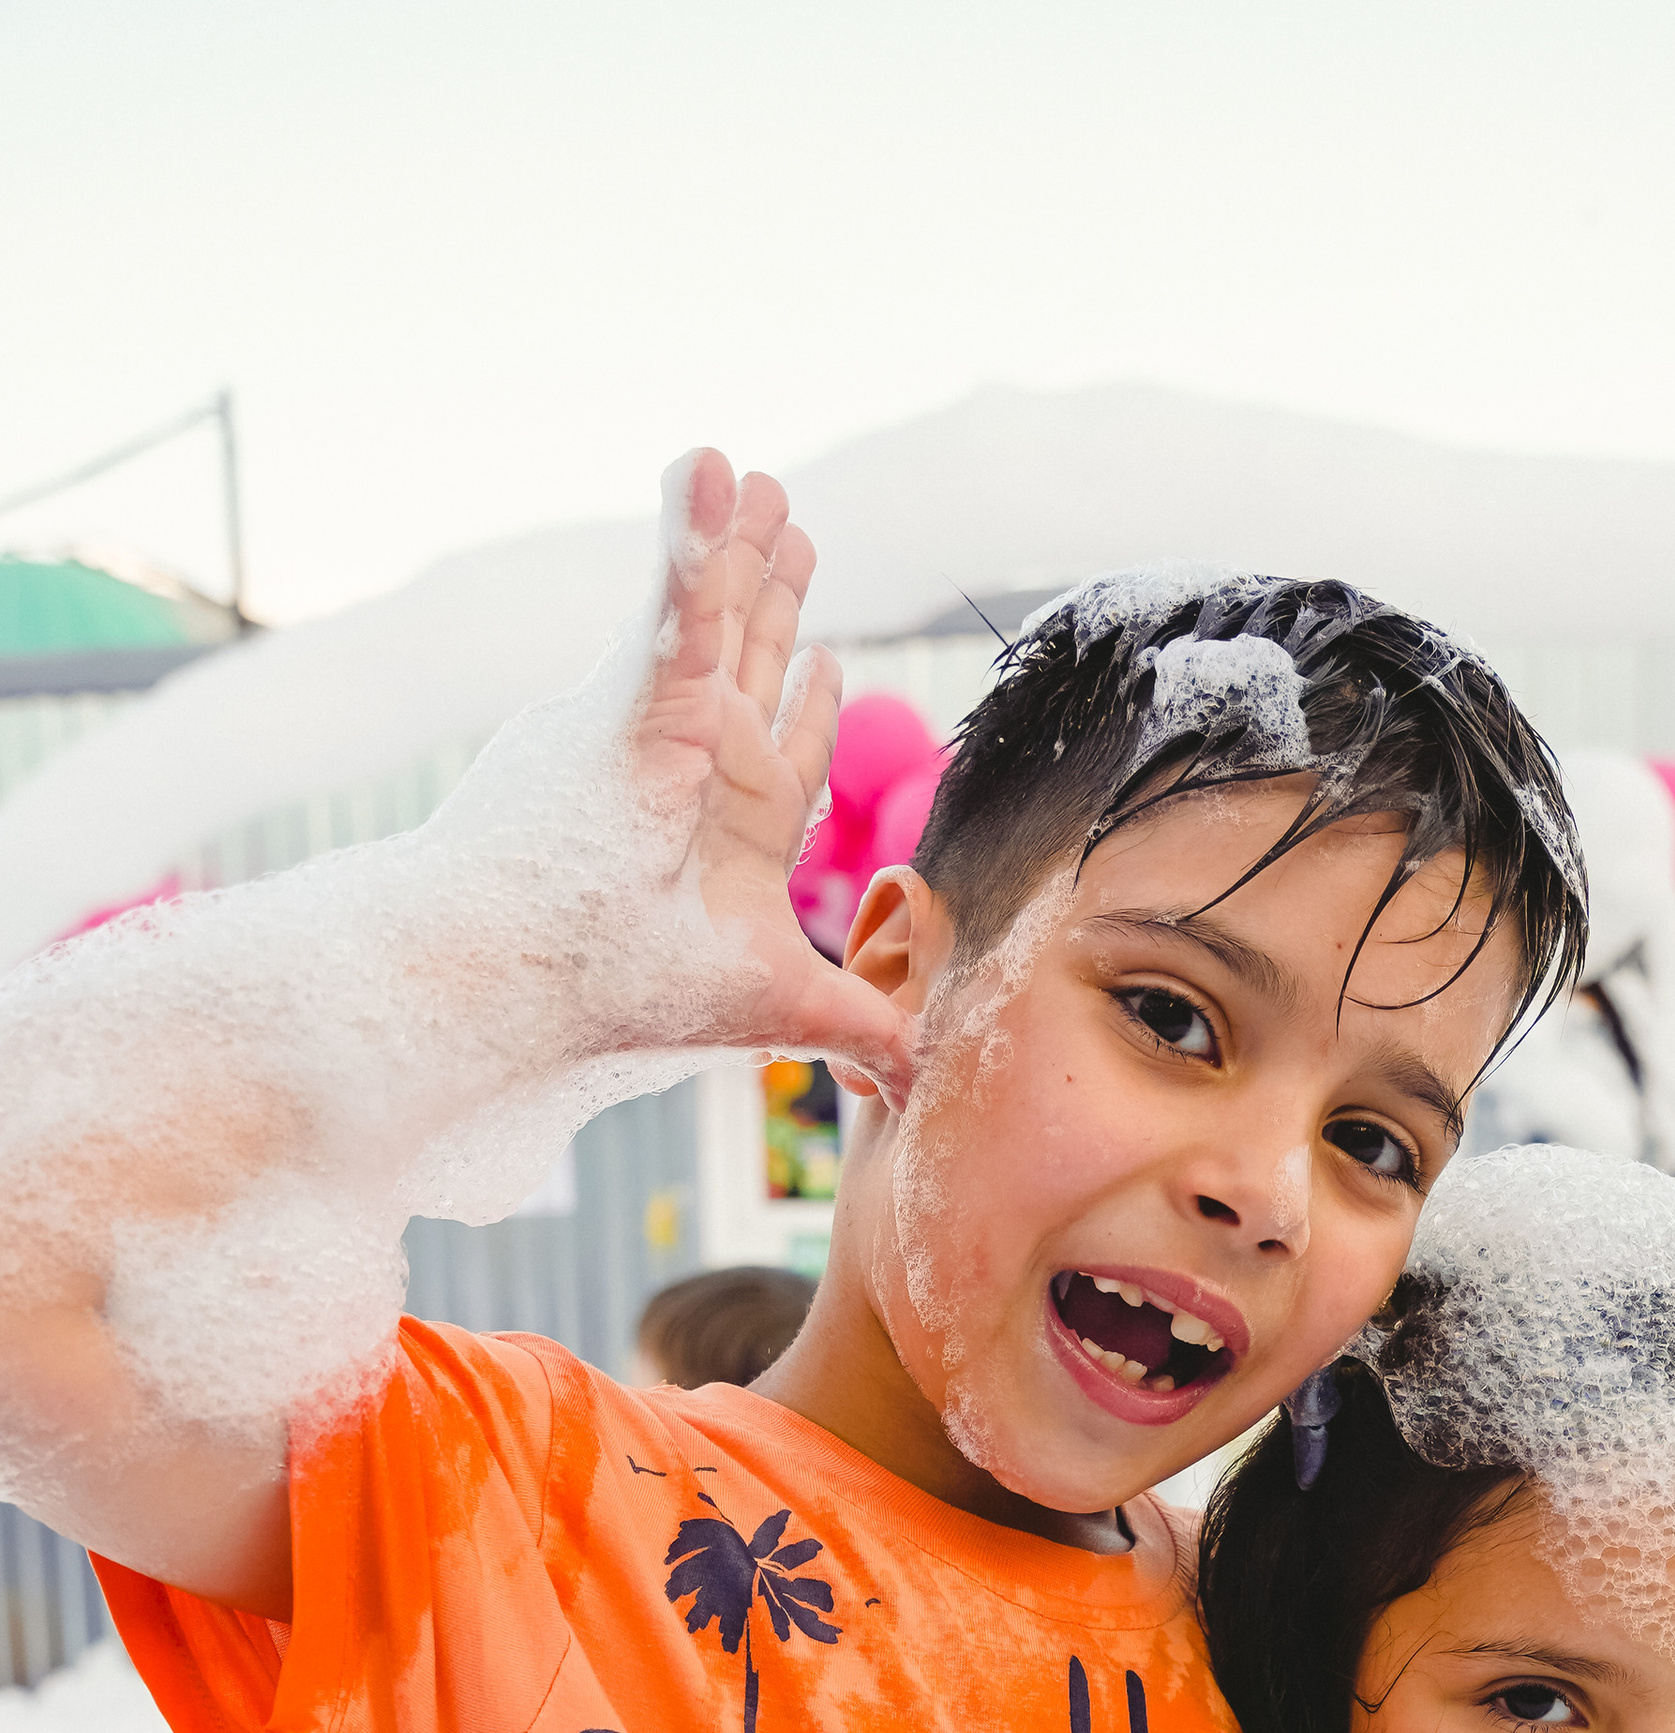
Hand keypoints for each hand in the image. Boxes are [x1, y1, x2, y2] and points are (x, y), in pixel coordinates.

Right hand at [630, 451, 914, 1101]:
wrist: (513, 991)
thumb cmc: (611, 1004)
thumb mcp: (773, 1006)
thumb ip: (861, 1027)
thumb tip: (916, 1077)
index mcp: (724, 836)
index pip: (775, 757)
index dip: (805, 707)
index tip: (829, 659)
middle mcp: (682, 775)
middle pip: (740, 665)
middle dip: (769, 596)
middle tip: (791, 521)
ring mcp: (644, 729)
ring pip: (706, 614)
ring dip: (732, 541)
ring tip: (751, 476)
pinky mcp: (624, 698)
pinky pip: (672, 600)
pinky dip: (693, 535)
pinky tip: (709, 469)